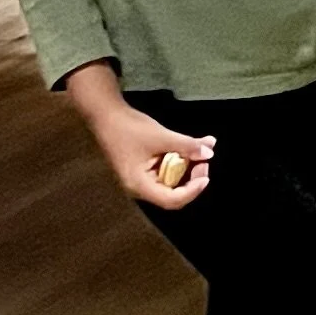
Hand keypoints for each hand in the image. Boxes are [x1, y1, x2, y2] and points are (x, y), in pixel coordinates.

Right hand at [68, 71, 213, 208]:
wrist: (105, 114)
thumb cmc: (129, 128)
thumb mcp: (161, 136)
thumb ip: (186, 145)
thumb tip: (210, 152)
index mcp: (140, 185)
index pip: (171, 200)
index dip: (192, 191)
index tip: (205, 174)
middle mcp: (140, 187)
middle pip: (173, 193)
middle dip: (192, 178)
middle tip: (204, 159)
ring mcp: (141, 178)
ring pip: (171, 181)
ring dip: (187, 167)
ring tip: (199, 150)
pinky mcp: (143, 168)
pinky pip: (165, 170)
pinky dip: (179, 160)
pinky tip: (189, 147)